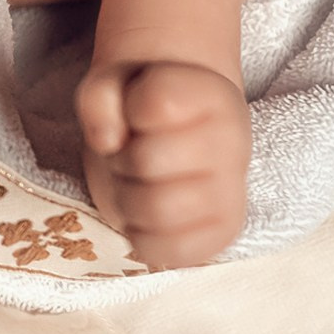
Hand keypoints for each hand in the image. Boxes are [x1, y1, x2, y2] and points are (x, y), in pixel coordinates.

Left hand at [74, 59, 249, 268]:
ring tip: (138, 183)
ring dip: (128, 197)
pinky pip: (167, 249)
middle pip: (147, 160)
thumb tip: (107, 141)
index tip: (138, 113)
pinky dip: (140, 234)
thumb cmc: (140, 111)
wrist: (179, 140)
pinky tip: (145, 214)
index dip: (129, 108)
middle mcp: (233, 144)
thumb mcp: (113, 84)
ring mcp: (232, 194)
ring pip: (155, 208)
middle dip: (123, 157)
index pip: (157, 102)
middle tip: (131, 154)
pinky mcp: (220, 235)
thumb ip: (100, 96)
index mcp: (213, 95)